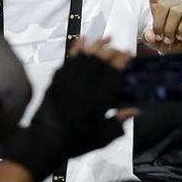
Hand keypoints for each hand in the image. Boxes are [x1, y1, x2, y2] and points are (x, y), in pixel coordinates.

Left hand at [0, 37, 134, 181]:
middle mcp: (82, 88)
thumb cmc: (77, 142)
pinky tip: (82, 41)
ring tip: (105, 39)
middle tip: (118, 46)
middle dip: (109, 51)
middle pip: (97, 62)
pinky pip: (67, 60)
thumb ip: (119, 122)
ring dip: (95, 46)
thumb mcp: (102, 137)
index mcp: (96, 102)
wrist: (45, 141)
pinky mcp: (55, 81)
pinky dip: (75, 49)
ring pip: (82, 58)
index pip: (111, 74)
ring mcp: (66, 82)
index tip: (128, 54)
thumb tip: (136, 110)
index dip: (120, 61)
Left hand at [137, 0, 181, 53]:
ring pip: (174, 12)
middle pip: (162, 6)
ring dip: (170, 29)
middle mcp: (173, 4)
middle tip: (162, 38)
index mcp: (161, 6)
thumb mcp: (157, 43)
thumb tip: (150, 34)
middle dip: (159, 25)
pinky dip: (181, 30)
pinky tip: (181, 36)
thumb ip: (150, 39)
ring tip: (172, 38)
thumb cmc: (173, 43)